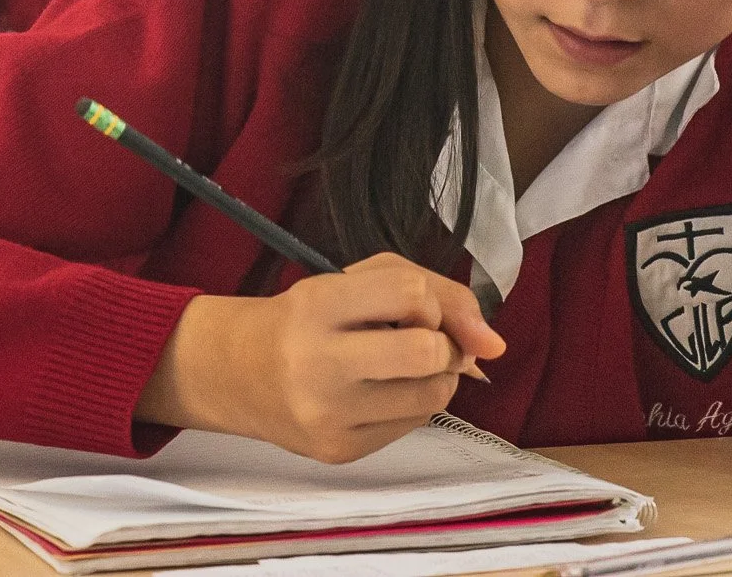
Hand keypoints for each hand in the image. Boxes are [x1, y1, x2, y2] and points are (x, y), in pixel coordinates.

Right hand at [138, 253, 505, 463]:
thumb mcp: (354, 280)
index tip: (415, 307)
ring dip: (434, 378)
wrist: (237, 373)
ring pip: (433, 395)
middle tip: (422, 342)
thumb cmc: (306, 318)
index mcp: (317, 305)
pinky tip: (378, 393)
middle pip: (428, 353)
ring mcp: (328, 414)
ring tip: (400, 368)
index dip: (430, 300)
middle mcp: (317, 362)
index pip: (411, 294)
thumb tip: (494, 344)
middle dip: (443, 345)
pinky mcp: (339, 450)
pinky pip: (414, 425)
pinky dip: (411, 405)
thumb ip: (430, 289)